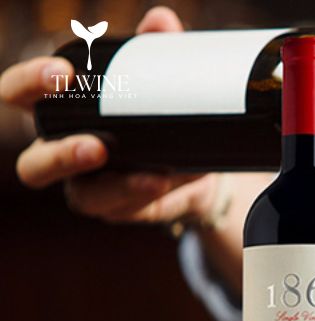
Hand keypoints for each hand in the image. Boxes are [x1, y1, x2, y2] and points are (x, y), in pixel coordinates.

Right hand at [0, 6, 218, 225]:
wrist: (197, 167)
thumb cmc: (158, 114)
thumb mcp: (160, 81)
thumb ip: (156, 51)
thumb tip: (161, 22)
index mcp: (62, 115)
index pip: (22, 97)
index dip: (28, 83)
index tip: (62, 72)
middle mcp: (66, 155)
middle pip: (34, 164)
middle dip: (60, 155)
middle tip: (97, 145)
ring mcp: (93, 189)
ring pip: (80, 196)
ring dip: (116, 189)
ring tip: (146, 173)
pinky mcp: (123, 209)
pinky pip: (125, 209)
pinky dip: (142, 192)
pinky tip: (161, 179)